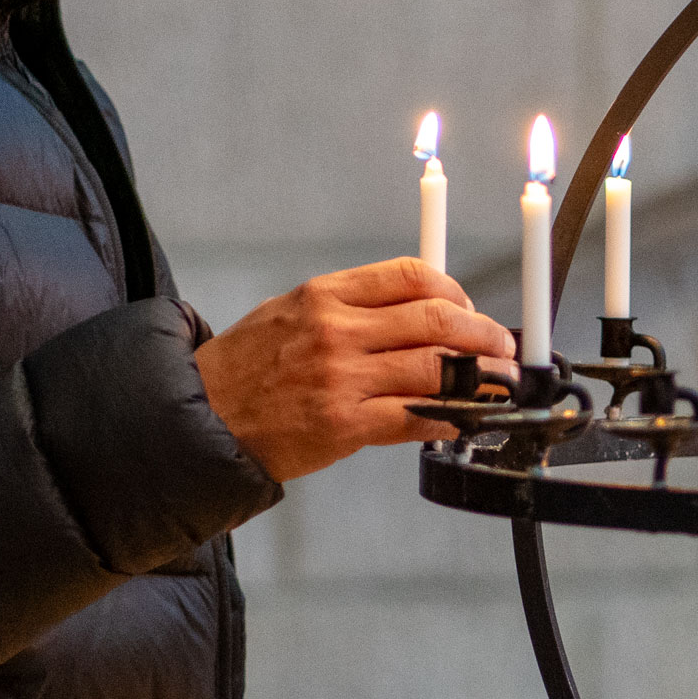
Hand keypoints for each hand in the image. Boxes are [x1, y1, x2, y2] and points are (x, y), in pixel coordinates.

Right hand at [194, 260, 519, 483]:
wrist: (195, 419)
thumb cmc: (243, 371)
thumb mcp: (288, 315)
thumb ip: (348, 309)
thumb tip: (414, 310)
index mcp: (324, 295)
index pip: (411, 275)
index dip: (455, 290)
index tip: (470, 307)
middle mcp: (336, 330)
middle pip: (435, 317)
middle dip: (482, 332)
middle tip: (502, 346)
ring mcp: (341, 377)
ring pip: (434, 366)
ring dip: (480, 376)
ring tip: (499, 383)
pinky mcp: (344, 424)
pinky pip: (415, 417)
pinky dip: (449, 418)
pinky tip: (461, 419)